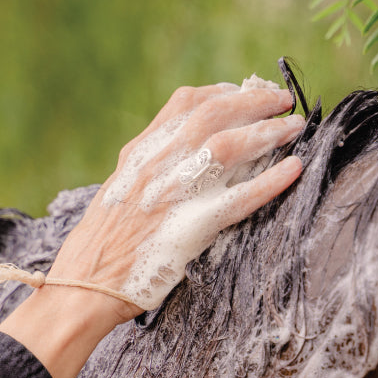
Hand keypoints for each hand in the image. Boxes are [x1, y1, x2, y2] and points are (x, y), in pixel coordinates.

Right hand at [0, 81, 303, 377]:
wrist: (83, 286)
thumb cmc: (100, 247)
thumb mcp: (118, 193)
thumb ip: (147, 170)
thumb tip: (179, 157)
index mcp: (139, 154)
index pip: (185, 104)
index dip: (222, 92)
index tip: (243, 91)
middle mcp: (156, 165)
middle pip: (213, 115)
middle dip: (253, 102)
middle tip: (282, 102)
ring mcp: (173, 195)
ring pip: (227, 147)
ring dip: (267, 132)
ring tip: (294, 127)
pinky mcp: (190, 229)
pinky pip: (239, 199)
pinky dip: (270, 181)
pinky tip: (293, 170)